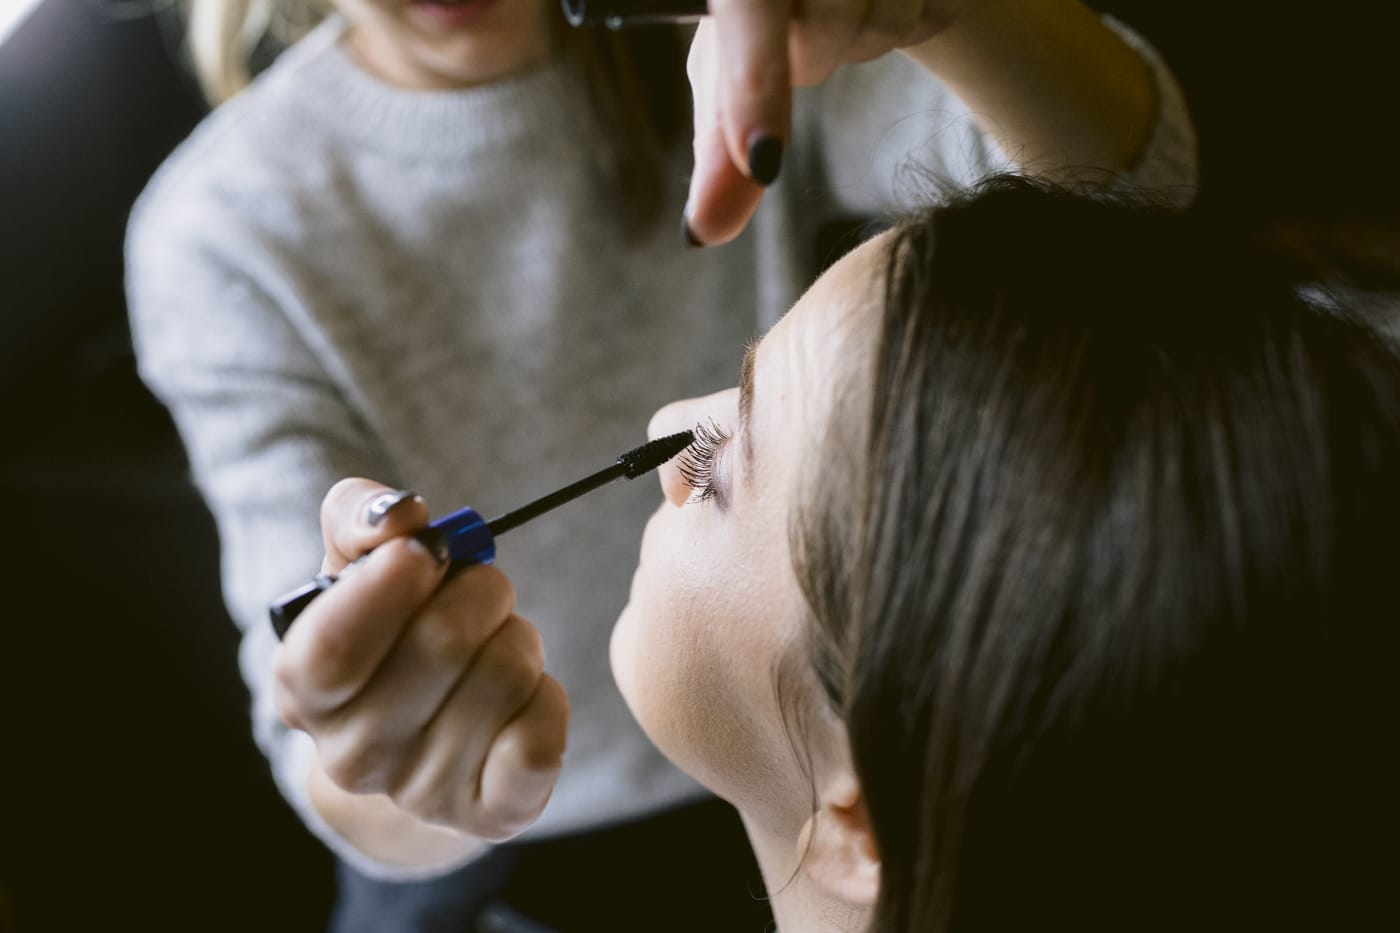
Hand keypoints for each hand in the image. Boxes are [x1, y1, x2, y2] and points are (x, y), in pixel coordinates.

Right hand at [273, 480, 568, 842]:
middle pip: (442, 645)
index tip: (423, 550)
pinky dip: (547, 693)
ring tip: (497, 643)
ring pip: (506, 675)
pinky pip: (542, 734)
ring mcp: (422, 792)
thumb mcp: (359, 567)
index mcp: (302, 691)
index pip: (330, 649)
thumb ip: (361, 519)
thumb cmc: (391, 632)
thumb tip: (400, 516)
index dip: (387, 586)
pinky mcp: (492, 814)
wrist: (426, 736)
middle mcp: (352, 756)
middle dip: (479, 591)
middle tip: (479, 590)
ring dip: (517, 635)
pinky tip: (521, 695)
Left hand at [684, 0, 960, 244]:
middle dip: (811, 59)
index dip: (753, 91)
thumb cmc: (760, 8)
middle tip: (796, 27)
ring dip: (862, 37)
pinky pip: (933, 8)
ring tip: (838, 2)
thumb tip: (704, 233)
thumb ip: (720, 150)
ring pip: (883, 22)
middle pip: (823, 37)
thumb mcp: (725, 65)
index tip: (760, 162)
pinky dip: (910, 14)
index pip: (749, 13)